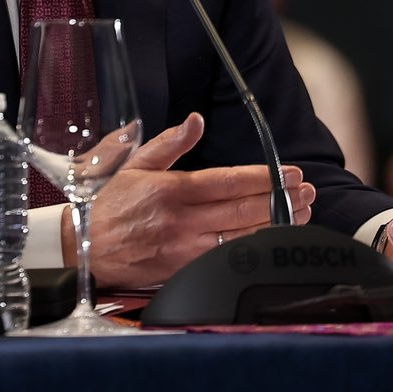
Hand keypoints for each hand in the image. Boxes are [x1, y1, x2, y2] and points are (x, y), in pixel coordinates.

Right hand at [68, 111, 314, 287]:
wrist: (86, 249)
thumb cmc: (112, 205)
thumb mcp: (135, 164)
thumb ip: (170, 142)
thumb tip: (196, 120)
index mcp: (173, 190)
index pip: (229, 182)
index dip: (265, 177)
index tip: (290, 172)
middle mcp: (183, 221)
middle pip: (244, 210)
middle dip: (281, 199)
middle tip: (306, 191)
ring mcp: (186, 249)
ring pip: (243, 237)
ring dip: (276, 225)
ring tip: (301, 213)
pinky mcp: (186, 271)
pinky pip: (229, 261)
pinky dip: (256, 250)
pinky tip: (274, 241)